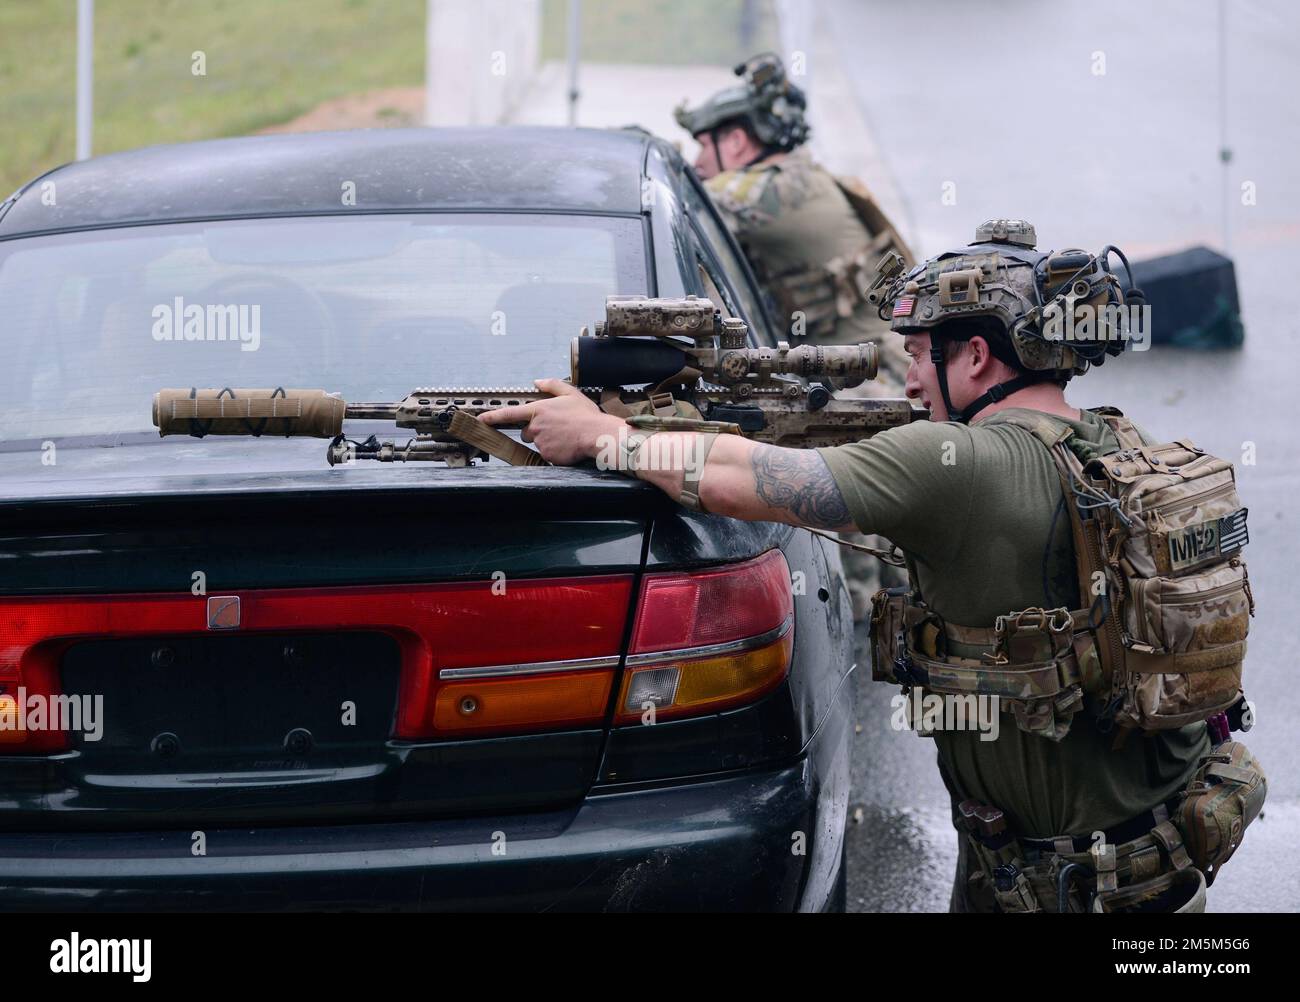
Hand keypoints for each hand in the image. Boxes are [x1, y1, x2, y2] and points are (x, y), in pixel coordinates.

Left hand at [479, 378, 624, 465]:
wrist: (597, 435)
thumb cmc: (585, 415)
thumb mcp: (570, 393)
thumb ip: (551, 385)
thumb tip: (538, 381)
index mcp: (538, 410)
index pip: (509, 414)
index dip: (492, 417)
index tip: (481, 420)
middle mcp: (535, 427)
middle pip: (527, 432)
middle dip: (537, 430)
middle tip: (557, 427)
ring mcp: (540, 442)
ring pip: (537, 443)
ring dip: (547, 440)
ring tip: (565, 436)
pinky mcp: (547, 455)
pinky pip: (546, 454)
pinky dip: (554, 451)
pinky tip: (567, 445)